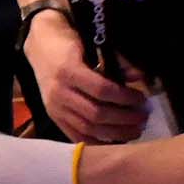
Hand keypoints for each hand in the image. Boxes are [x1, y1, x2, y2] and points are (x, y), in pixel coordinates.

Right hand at [22, 10, 147, 142]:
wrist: (40, 47)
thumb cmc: (68, 42)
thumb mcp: (91, 43)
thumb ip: (115, 61)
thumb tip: (139, 76)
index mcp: (68, 71)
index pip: (102, 90)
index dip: (125, 97)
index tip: (142, 98)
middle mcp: (59, 93)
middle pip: (96, 114)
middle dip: (124, 118)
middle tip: (143, 117)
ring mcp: (54, 107)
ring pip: (88, 128)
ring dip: (115, 133)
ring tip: (134, 130)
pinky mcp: (53, 117)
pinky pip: (76, 135)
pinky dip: (96, 141)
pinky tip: (114, 140)